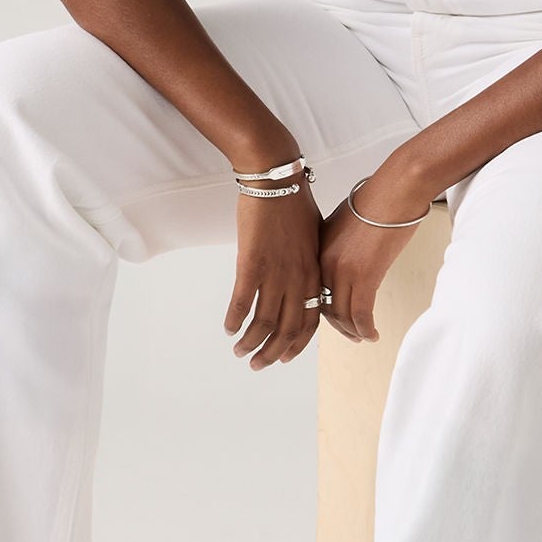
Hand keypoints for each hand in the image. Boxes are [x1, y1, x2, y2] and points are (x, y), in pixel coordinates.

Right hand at [222, 178, 326, 369]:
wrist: (276, 177)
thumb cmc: (293, 203)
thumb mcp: (311, 238)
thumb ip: (307, 264)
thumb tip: (301, 281)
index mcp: (313, 273)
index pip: (310, 321)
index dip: (297, 344)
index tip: (285, 358)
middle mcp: (298, 279)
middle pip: (287, 330)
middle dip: (272, 353)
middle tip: (258, 365)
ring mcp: (275, 272)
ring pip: (264, 323)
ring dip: (251, 343)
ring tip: (239, 352)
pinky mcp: (252, 263)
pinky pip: (243, 302)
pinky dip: (235, 320)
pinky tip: (228, 328)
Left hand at [314, 160, 436, 343]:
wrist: (395, 190)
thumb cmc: (378, 199)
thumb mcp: (344, 222)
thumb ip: (337, 245)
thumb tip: (345, 262)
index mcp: (318, 249)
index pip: (312, 289)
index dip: (321, 308)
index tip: (330, 318)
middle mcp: (325, 262)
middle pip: (323, 306)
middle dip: (337, 325)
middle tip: (349, 333)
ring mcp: (343, 270)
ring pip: (342, 314)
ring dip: (352, 331)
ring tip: (362, 337)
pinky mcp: (365, 276)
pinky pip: (361, 314)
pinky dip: (366, 329)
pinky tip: (372, 334)